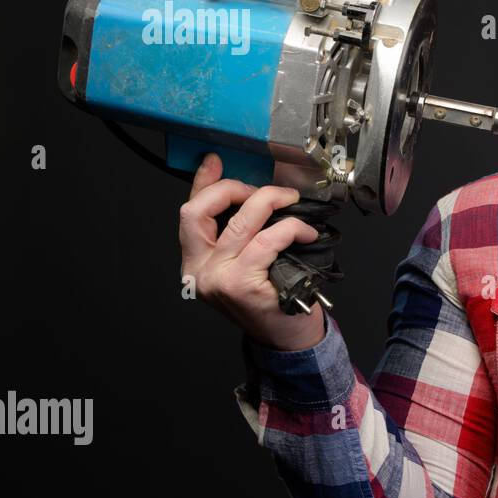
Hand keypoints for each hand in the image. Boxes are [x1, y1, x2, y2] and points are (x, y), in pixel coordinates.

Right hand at [179, 153, 325, 351]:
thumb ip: (240, 229)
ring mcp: (217, 278)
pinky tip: (306, 232)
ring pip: (241, 221)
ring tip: (292, 202)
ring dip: (271, 201)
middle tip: (266, 190)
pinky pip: (267, 240)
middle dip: (234, 188)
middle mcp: (199, 270)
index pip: (191, 213)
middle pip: (200, 211)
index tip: (215, 160)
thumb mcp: (248, 259)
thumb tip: (247, 191)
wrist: (286, 337)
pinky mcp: (241, 284)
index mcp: (195, 262)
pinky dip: (291, 229)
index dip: (203, 182)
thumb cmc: (272, 295)